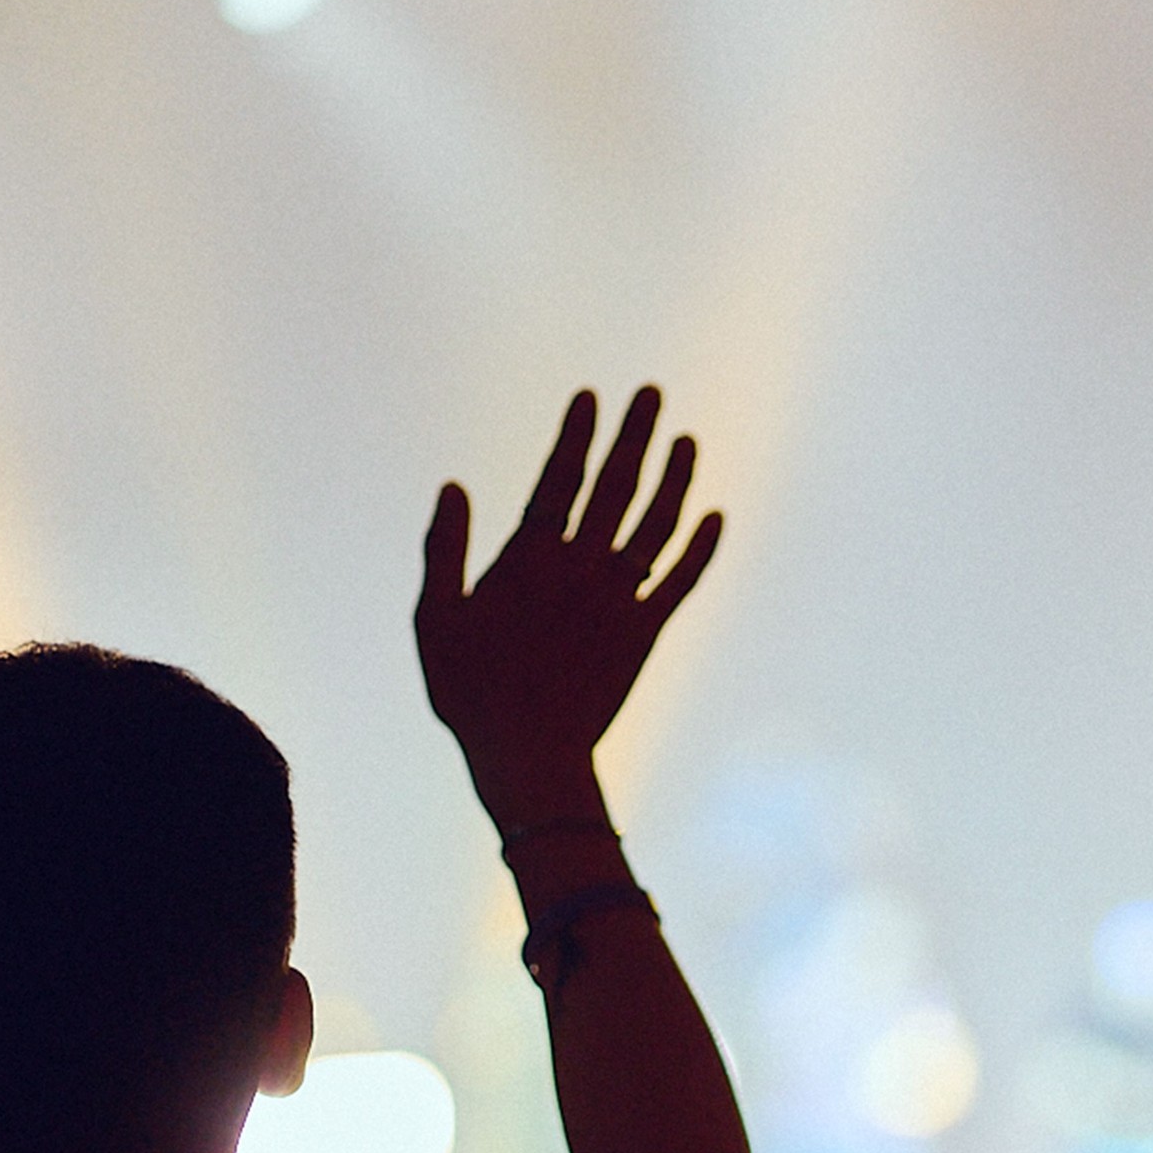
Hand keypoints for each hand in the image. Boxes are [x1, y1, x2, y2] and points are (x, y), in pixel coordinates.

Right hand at [417, 387, 723, 826]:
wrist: (529, 758)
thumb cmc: (470, 694)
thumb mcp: (436, 620)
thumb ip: (445, 550)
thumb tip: (452, 487)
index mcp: (530, 559)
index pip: (559, 478)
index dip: (577, 434)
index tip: (591, 396)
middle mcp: (582, 568)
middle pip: (616, 486)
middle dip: (635, 435)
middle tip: (653, 394)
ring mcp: (618, 598)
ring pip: (656, 525)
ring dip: (676, 479)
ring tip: (688, 441)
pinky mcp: (644, 632)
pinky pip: (680, 581)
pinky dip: (702, 549)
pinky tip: (716, 517)